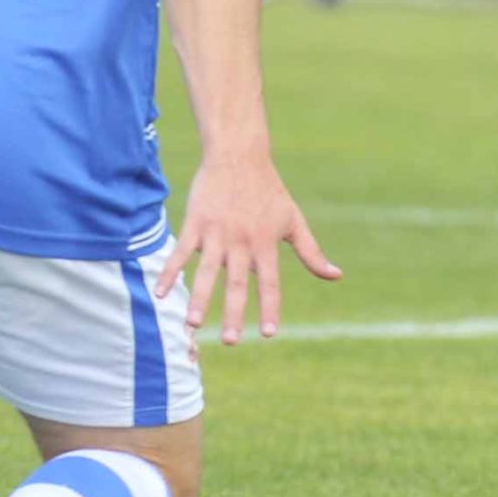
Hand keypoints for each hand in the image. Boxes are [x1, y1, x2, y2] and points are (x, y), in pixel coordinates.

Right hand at [154, 147, 339, 343]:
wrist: (238, 154)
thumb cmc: (269, 190)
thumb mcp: (293, 221)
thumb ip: (312, 253)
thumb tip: (337, 276)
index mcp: (266, 244)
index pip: (270, 282)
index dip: (270, 308)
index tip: (269, 334)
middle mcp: (241, 242)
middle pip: (237, 284)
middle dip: (234, 314)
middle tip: (231, 341)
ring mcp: (216, 233)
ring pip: (206, 272)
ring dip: (199, 299)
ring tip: (192, 324)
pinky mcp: (195, 223)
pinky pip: (181, 252)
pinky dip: (170, 273)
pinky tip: (161, 293)